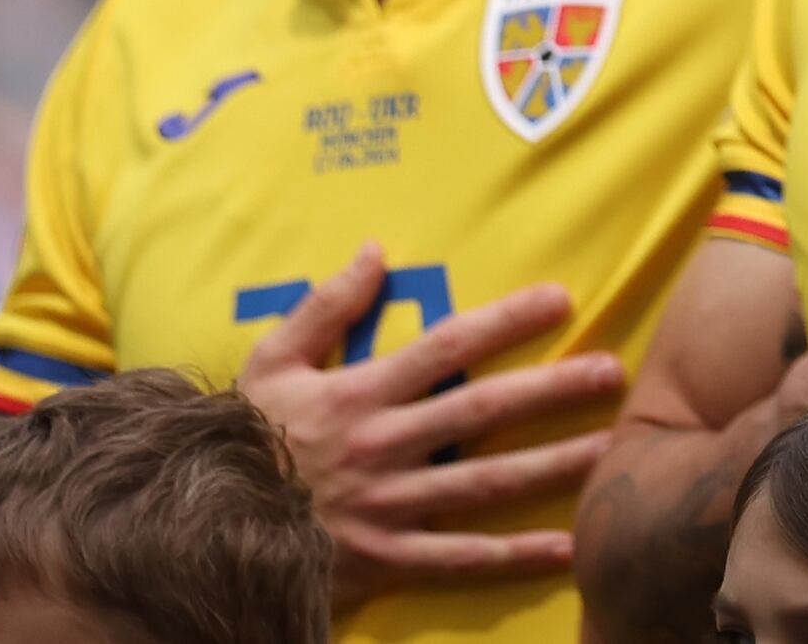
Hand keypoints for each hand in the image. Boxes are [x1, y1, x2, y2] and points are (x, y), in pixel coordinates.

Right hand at [236, 250, 625, 594]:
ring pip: (485, 484)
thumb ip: (323, 308)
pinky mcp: (385, 558)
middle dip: (552, 389)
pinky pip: (458, 558)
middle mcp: (382, 447)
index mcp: (358, 395)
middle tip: (614, 372)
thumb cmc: (236, 440)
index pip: (446, 346)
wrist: (193, 527)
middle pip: (482, 411)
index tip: (560, 299)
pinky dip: (513, 557)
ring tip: (612, 449)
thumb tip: (374, 250)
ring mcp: (387, 506)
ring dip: (552, 466)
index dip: (505, 321)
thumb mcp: (268, 364)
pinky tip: (568, 548)